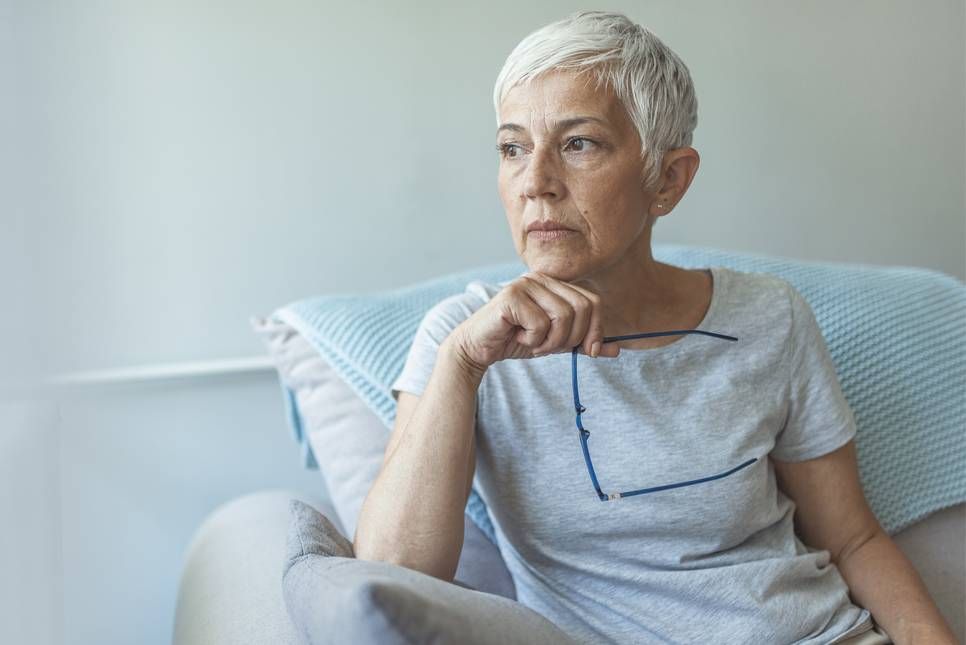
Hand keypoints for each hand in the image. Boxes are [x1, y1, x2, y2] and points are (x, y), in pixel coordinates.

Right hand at [450, 271, 620, 374]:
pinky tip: (517, 337)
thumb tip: (617, 348)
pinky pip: (540, 324)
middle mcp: (542, 278)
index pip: (593, 301)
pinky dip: (532, 340)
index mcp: (555, 284)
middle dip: (571, 337)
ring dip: (551, 341)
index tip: (588, 351)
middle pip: (582, 308)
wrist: (479, 348)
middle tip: (551, 347)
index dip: (596, 329)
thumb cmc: (517, 340)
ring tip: (533, 342)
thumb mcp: (557, 342)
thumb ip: (584, 342)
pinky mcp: (511, 297)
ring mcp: (525, 284)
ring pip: (563, 317)